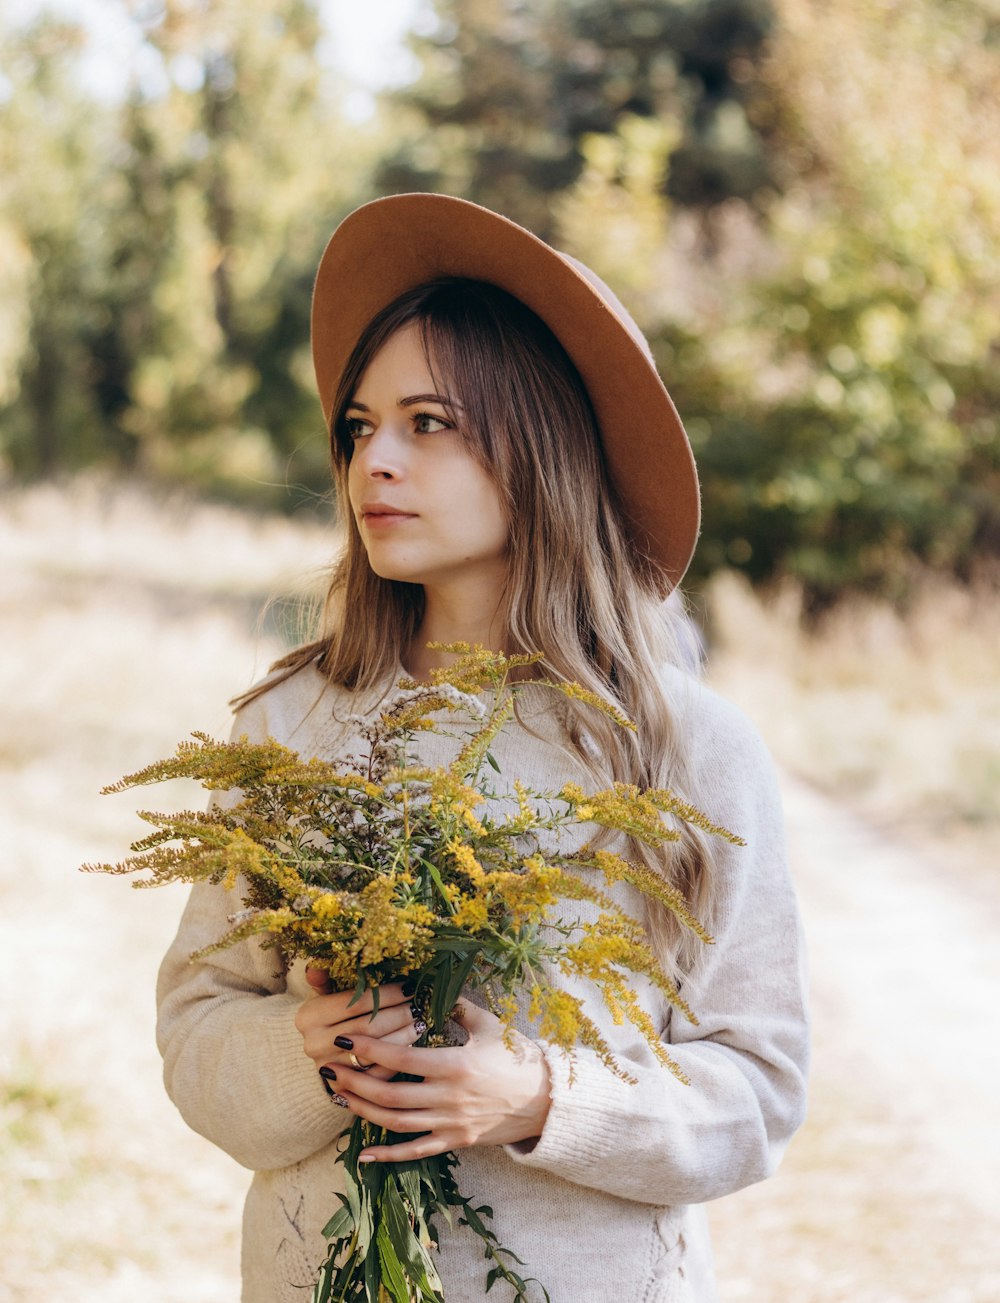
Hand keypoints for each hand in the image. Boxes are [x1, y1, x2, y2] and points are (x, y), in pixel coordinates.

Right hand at [295, 969, 424, 1083]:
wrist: (317, 1052)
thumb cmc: (329, 1015)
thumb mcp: (324, 993)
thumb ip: (325, 978)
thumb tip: (317, 967)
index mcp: (309, 1017)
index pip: (356, 1002)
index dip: (386, 994)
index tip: (408, 987)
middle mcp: (314, 1044)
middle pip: (368, 1028)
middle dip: (398, 1015)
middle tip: (418, 1005)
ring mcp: (329, 1068)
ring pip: (375, 1052)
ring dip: (403, 1036)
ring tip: (418, 1022)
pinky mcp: (343, 1087)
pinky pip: (378, 1074)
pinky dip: (397, 1059)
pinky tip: (411, 1044)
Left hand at [325, 1000, 551, 1161]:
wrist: (546, 1100)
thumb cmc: (519, 1057)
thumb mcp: (491, 1025)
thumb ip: (460, 1006)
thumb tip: (433, 985)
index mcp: (455, 1065)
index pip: (402, 1059)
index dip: (370, 1049)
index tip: (346, 1039)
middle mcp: (449, 1097)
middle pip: (390, 1094)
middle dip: (355, 1082)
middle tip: (327, 1069)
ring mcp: (451, 1123)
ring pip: (397, 1123)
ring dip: (364, 1111)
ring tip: (338, 1097)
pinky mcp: (456, 1141)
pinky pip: (416, 1151)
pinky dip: (388, 1154)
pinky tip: (362, 1153)